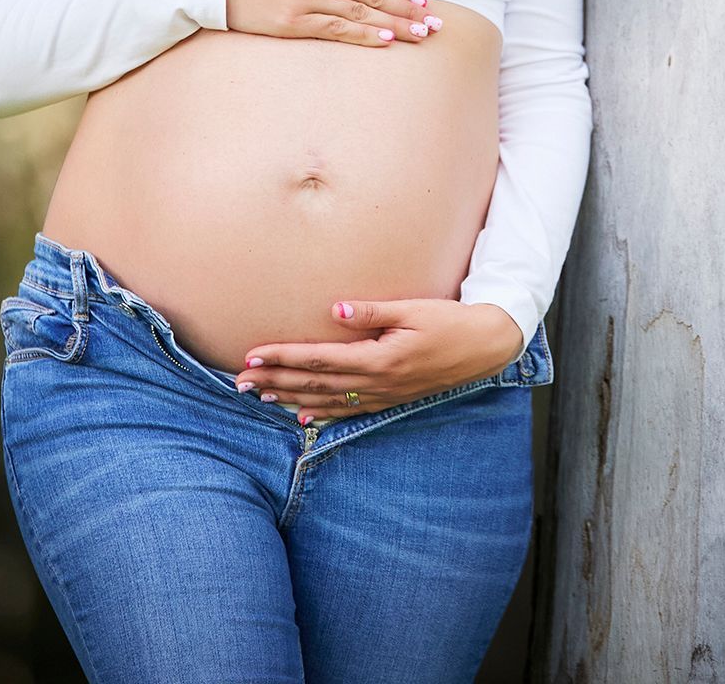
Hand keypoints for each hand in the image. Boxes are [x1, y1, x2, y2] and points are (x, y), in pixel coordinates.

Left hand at [234, 298, 525, 423]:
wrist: (485, 347)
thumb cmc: (450, 322)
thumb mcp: (414, 309)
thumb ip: (373, 312)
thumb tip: (335, 308)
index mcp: (377, 358)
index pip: (318, 358)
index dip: (283, 357)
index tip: (253, 356)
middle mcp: (376, 382)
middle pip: (314, 383)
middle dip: (275, 381)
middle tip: (239, 382)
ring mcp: (383, 394)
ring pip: (326, 400)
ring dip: (290, 398)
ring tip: (259, 397)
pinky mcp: (391, 398)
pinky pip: (349, 411)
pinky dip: (322, 414)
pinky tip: (303, 416)